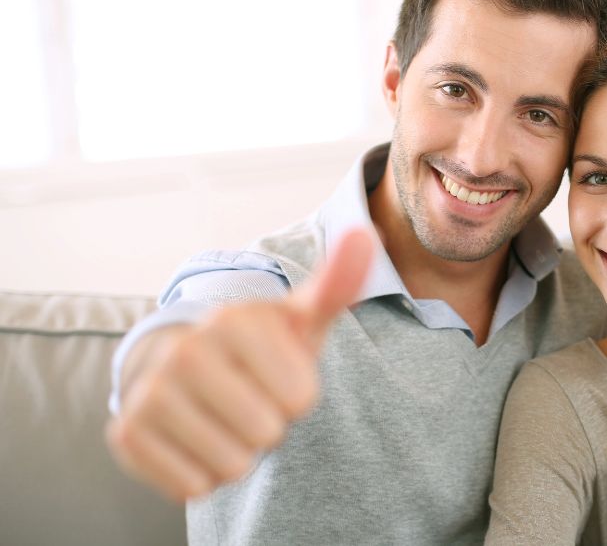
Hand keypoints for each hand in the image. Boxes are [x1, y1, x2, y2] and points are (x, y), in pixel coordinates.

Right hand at [106, 229, 373, 501]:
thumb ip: (337, 285)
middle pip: (267, 434)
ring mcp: (149, 392)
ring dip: (238, 453)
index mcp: (234, 321)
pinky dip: (204, 475)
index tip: (277, 374)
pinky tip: (197, 441)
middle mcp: (184, 352)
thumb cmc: (261, 347)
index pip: (301, 399)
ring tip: (226, 419)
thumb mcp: (300, 318)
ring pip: (232, 466)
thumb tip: (364, 234)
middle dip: (269, 426)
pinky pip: (193, 487)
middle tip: (251, 400)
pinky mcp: (126, 434)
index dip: (299, 396)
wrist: (185, 367)